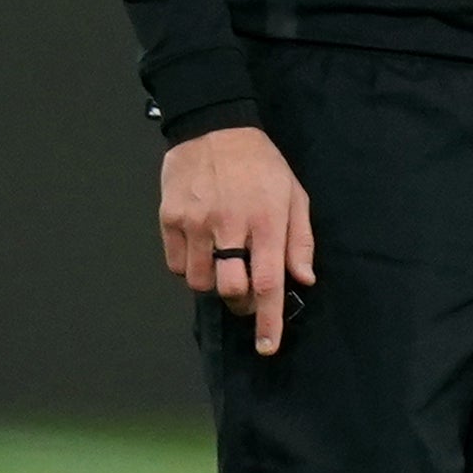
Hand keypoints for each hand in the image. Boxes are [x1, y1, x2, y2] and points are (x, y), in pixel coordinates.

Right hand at [158, 125, 316, 356]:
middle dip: (239, 303)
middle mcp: (229, 224)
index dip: (268, 321)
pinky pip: (175, 264)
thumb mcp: (293, 195)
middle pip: (229, 289)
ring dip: (212, 283)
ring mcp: (195, 221)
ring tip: (221, 261)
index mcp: (266, 220)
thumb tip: (302, 279)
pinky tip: (200, 247)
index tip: (267, 346)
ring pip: (199, 281)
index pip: (268, 282)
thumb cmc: (260, 164)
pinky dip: (188, 266)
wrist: (213, 126)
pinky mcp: (170, 217)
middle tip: (244, 292)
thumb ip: (300, 239)